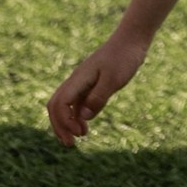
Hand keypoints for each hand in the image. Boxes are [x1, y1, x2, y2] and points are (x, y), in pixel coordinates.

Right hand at [47, 30, 149, 147]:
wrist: (131, 41)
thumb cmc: (124, 57)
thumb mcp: (113, 79)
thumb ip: (98, 98)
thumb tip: (84, 118)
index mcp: (78, 79)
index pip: (60, 103)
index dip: (65, 121)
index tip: (80, 133)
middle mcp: (76, 81)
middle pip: (55, 106)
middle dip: (59, 126)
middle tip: (71, 145)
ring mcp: (81, 83)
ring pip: (64, 106)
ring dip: (66, 123)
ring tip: (77, 138)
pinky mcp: (90, 85)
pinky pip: (75, 103)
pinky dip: (76, 117)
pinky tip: (84, 126)